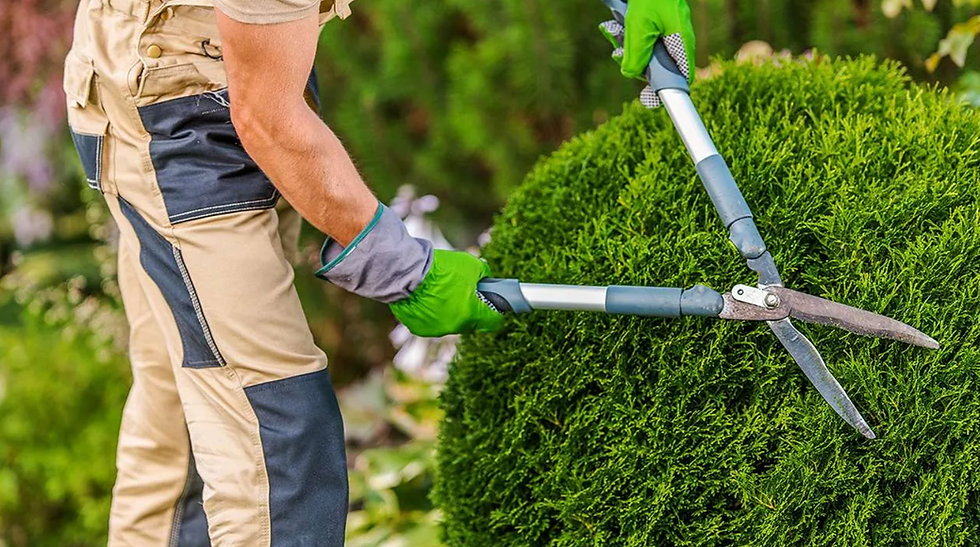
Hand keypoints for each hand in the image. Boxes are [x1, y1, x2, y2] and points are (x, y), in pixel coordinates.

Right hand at [316, 203, 500, 337]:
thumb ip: (483, 274)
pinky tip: (427, 298)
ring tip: (442, 291)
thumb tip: (486, 278)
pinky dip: (432, 313)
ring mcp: (436, 329)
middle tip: (464, 291)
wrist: (406, 272)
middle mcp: (456, 326)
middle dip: (471, 308)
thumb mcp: (470, 264)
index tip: (494, 305)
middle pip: (471, 322)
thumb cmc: (440, 268)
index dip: (496, 311)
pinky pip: (432, 322)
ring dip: (451, 311)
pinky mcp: (419, 328)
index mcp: (471, 313)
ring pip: (451, 322)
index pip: (494, 321)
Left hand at [599, 0, 695, 82]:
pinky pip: (638, 39)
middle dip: (634, 62)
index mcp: (681, 42)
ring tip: (613, 30)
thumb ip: (636, 54)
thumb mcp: (639, 27)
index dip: (668, 89)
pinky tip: (614, 26)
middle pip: (657, 67)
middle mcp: (676, 38)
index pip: (683, 77)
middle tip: (619, 53)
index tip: (649, 97)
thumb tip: (631, 73)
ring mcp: (665, 31)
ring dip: (625, 46)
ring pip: (644, 53)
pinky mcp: (653, 25)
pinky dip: (625, 34)